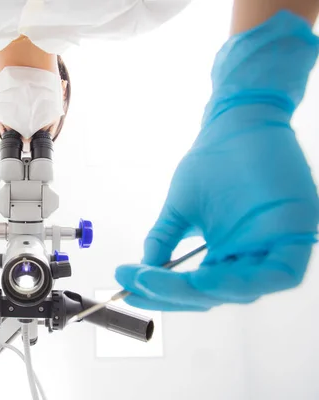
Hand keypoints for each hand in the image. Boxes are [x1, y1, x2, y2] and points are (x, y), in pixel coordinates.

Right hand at [114, 12, 318, 311]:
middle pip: (216, 295)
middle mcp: (250, 257)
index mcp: (226, 254)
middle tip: (141, 284)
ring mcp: (275, 247)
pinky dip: (242, 283)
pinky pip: (278, 274)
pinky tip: (205, 279)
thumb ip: (163, 242)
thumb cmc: (212, 162)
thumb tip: (141, 273)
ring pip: (244, 291)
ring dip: (203, 293)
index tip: (128, 289)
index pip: (196, 289)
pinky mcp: (299, 234)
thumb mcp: (179, 210)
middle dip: (174, 294)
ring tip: (164, 283)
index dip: (162, 294)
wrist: (235, 122)